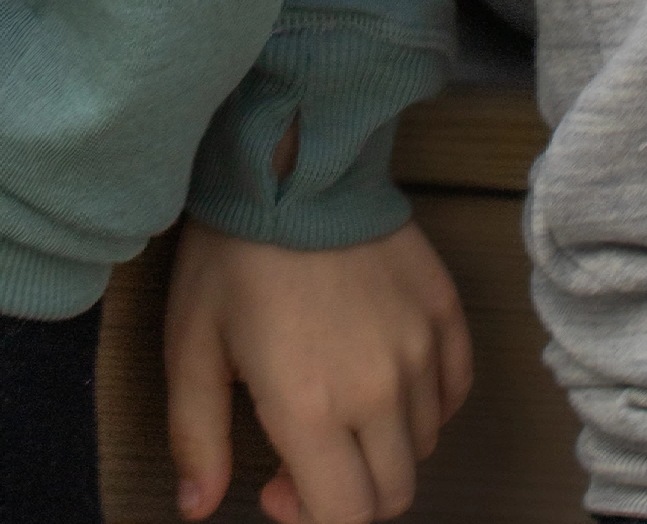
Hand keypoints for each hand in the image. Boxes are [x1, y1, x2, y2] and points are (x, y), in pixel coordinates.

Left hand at [166, 215, 471, 523]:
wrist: (294, 160)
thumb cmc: (233, 253)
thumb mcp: (191, 345)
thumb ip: (196, 438)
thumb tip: (198, 507)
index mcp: (312, 408)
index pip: (345, 515)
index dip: (309, 518)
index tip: (275, 483)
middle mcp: (380, 388)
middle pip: (394, 491)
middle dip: (349, 492)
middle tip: (306, 451)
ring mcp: (421, 347)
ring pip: (425, 441)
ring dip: (384, 445)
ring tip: (344, 403)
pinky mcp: (444, 307)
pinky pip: (455, 386)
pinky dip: (428, 402)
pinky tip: (388, 376)